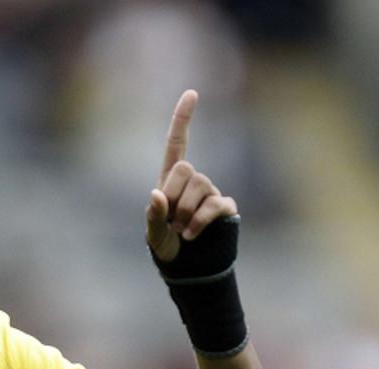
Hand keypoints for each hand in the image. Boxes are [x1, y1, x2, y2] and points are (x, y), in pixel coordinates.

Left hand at [145, 90, 238, 262]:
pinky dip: (200, 220)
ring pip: (201, 186)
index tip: (192, 92)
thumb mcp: (153, 233)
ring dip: (185, 212)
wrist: (187, 266)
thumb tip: (157, 194)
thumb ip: (152, 215)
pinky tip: (192, 234)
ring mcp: (211, 192)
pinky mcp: (225, 207)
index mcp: (171, 179)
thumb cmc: (166, 245)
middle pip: (186, 168)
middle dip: (174, 195)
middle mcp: (193, 181)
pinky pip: (215, 205)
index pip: (177, 143)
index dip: (183, 119)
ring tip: (181, 230)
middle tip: (170, 219)